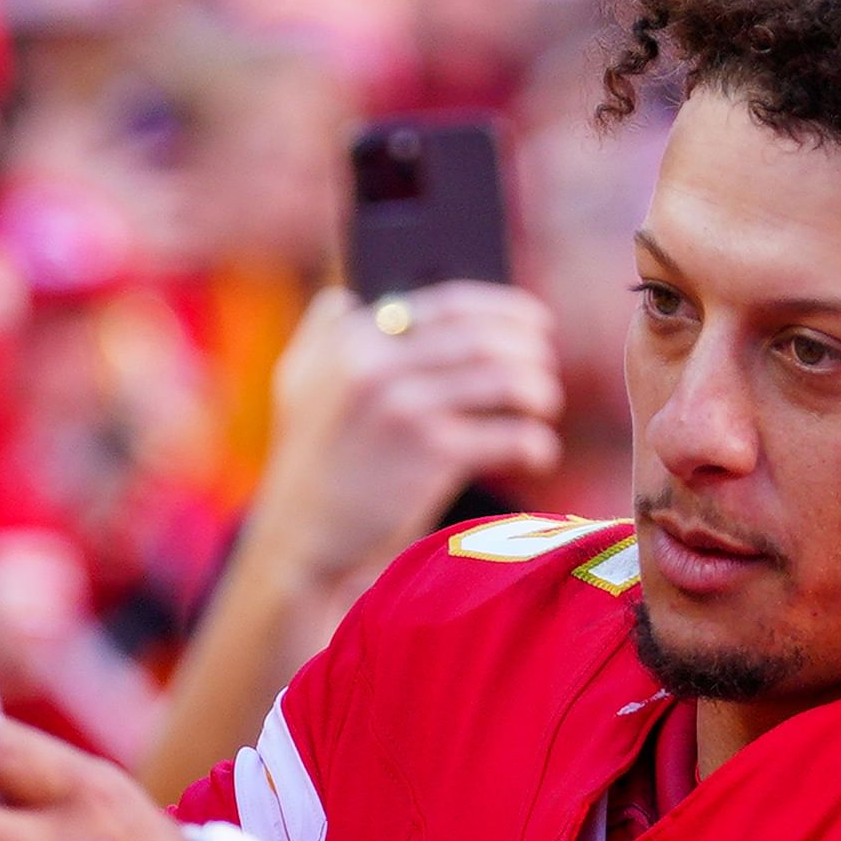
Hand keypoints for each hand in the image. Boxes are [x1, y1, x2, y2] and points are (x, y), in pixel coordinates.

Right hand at [256, 282, 564, 587]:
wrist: (301, 542)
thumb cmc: (310, 465)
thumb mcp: (296, 387)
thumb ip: (320, 336)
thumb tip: (348, 298)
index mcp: (352, 339)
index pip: (449, 304)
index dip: (505, 309)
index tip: (535, 323)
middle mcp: (376, 365)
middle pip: (485, 338)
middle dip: (530, 350)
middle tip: (544, 370)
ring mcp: (404, 407)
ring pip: (507, 379)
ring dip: (540, 392)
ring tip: (543, 408)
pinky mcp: (431, 454)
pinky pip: (511, 435)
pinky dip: (537, 443)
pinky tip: (537, 455)